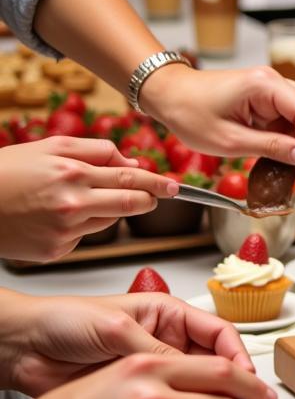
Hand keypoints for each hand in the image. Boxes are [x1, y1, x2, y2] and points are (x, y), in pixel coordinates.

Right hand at [0, 137, 176, 261]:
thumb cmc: (7, 171)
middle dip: (147, 199)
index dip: (158, 182)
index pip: (131, 178)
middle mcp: (72, 205)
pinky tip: (56, 217)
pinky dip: (81, 226)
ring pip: (110, 221)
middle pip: (131, 204)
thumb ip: (97, 151)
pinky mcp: (56, 251)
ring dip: (109, 210)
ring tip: (78, 199)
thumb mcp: (52, 147)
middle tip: (153, 195)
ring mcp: (64, 232)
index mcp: (73, 174)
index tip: (175, 186)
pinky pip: (85, 236)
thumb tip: (133, 161)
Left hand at [1, 292, 252, 397]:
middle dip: (235, 388)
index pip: (218, 334)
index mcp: (168, 315)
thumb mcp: (117, 330)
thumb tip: (194, 375)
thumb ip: (157, 352)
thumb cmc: (65, 322)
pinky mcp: (139, 398)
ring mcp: (155, 373)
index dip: (238, 357)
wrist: (23, 348)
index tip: (250, 382)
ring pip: (198, 391)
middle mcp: (167, 343)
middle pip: (215, 366)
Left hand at [140, 64, 294, 186]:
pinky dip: (289, 139)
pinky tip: (280, 158)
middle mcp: (272, 81)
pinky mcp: (265, 97)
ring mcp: (270, 88)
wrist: (167, 94)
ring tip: (292, 170)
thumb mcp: (229, 141)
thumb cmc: (189, 114)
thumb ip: (270, 147)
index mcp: (264, 85)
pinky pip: (288, 117)